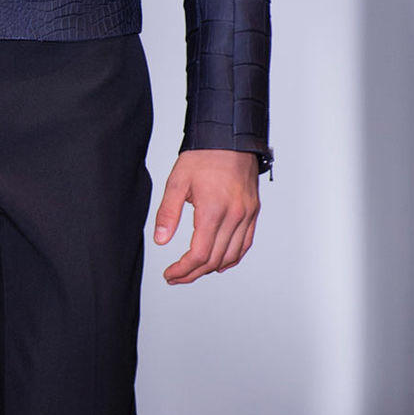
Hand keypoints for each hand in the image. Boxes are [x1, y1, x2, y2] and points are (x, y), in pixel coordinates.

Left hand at [153, 149, 259, 284]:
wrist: (230, 137)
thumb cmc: (204, 156)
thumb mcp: (177, 182)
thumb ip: (168, 213)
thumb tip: (160, 240)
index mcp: (213, 210)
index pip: (199, 254)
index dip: (183, 269)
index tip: (170, 274)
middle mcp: (234, 215)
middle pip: (214, 259)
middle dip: (193, 273)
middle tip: (176, 276)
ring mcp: (246, 214)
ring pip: (231, 255)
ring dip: (211, 269)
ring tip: (193, 271)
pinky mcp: (253, 211)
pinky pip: (245, 243)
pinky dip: (232, 258)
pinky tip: (220, 263)